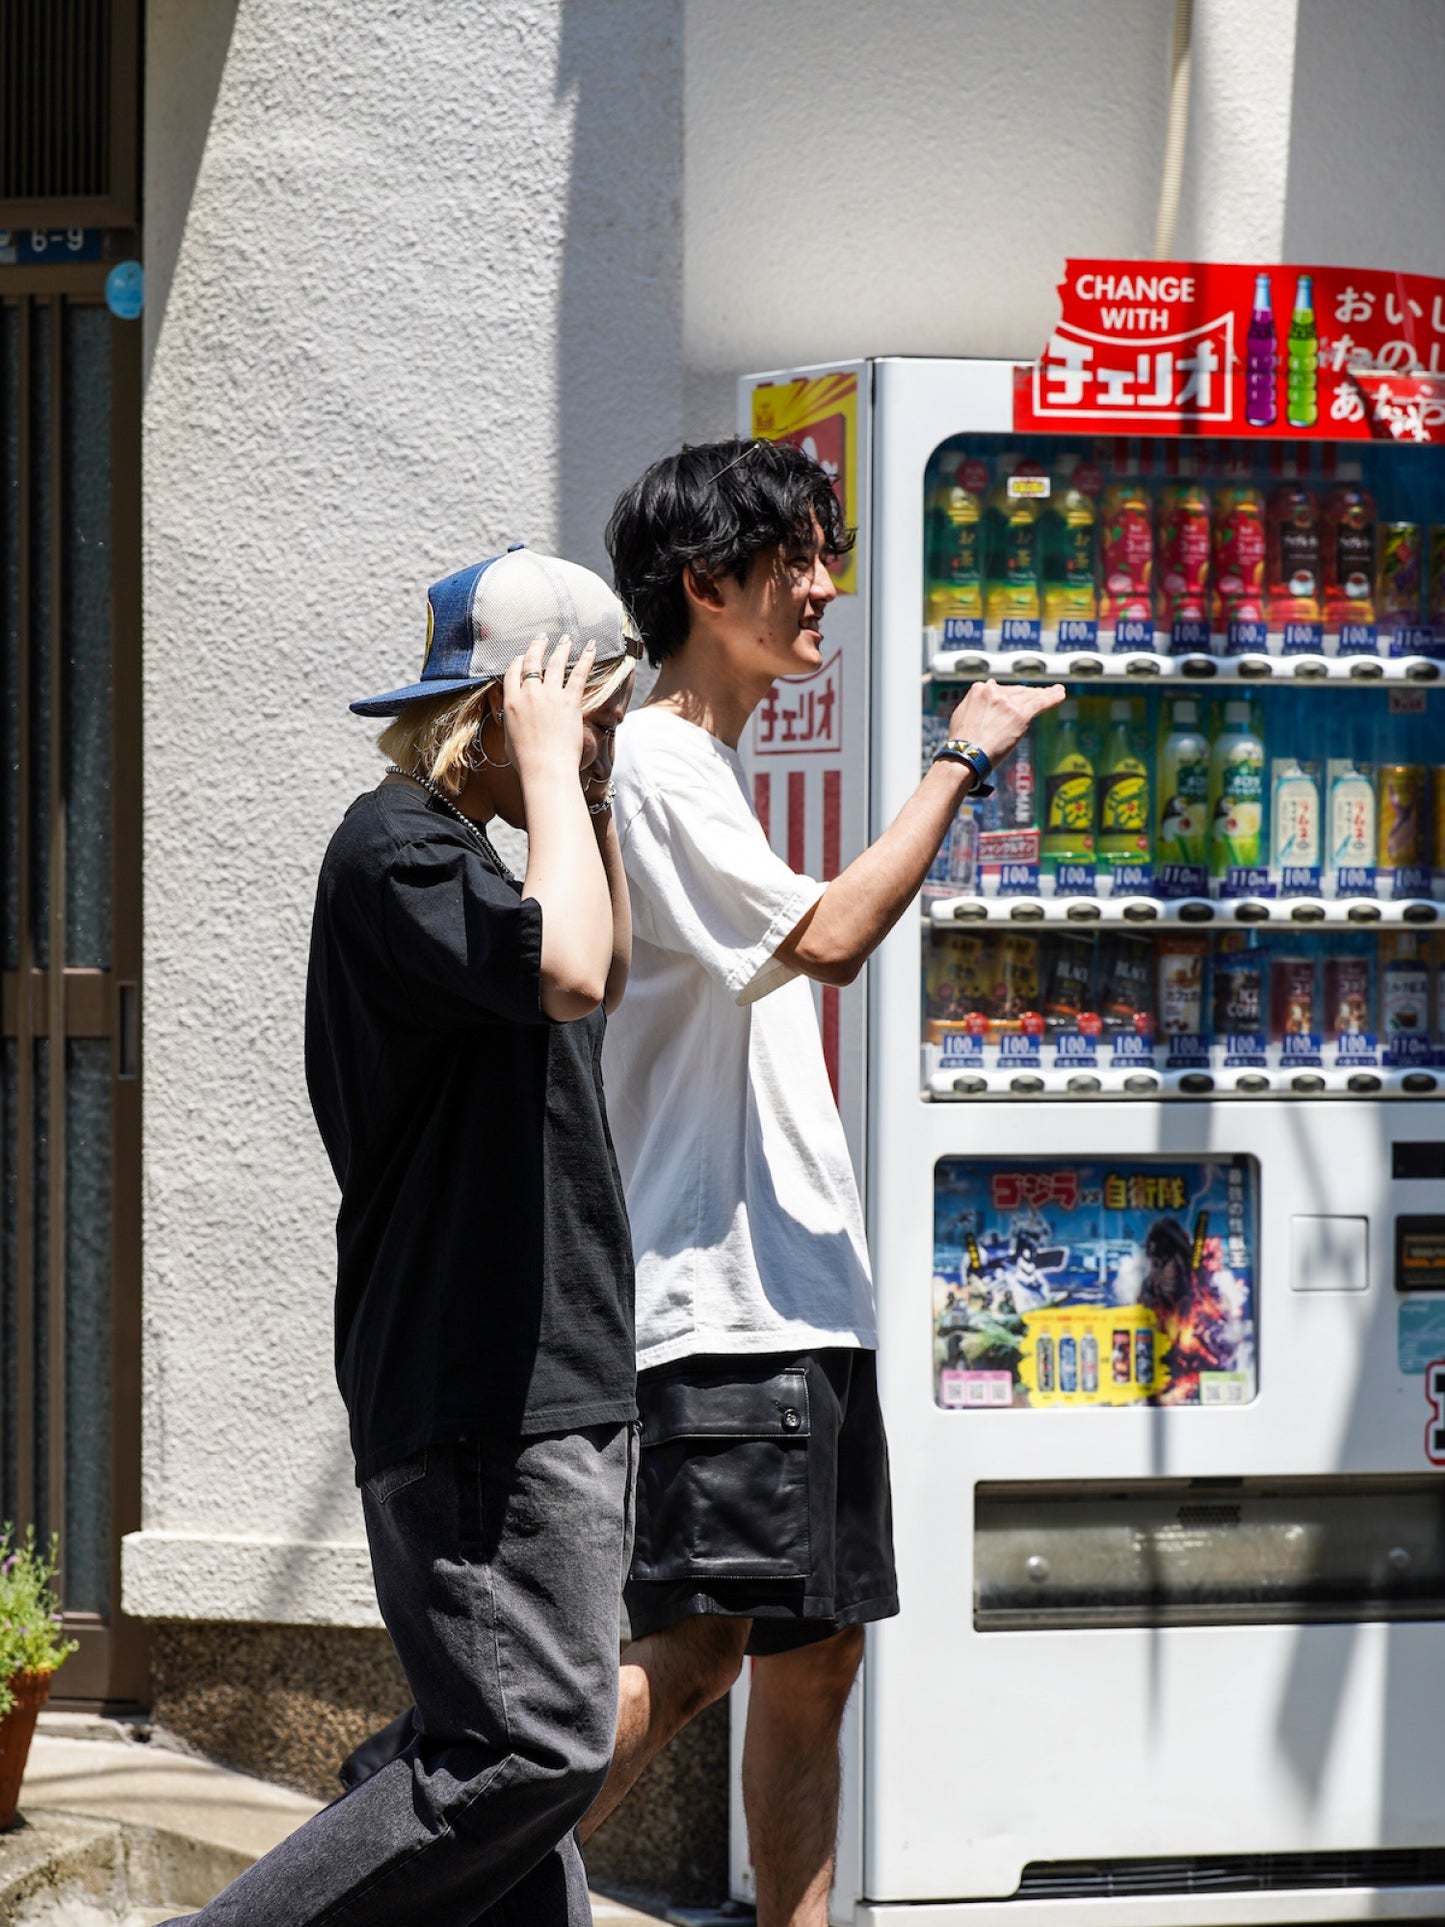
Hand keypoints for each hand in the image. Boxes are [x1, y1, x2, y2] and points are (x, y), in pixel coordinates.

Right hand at [503, 636, 594, 784]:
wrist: (545, 768)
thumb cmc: (526, 761)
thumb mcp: (509, 738)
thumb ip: (510, 721)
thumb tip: (511, 718)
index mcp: (511, 702)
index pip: (512, 673)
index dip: (518, 662)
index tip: (522, 656)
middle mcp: (529, 693)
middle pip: (532, 662)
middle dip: (537, 646)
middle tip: (542, 637)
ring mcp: (550, 695)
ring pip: (556, 663)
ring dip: (561, 648)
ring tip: (566, 638)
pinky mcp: (570, 701)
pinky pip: (579, 674)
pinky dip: (586, 659)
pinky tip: (591, 648)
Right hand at [946, 679, 1065, 767]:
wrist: (965, 755)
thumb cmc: (962, 742)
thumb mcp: (962, 715)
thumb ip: (976, 704)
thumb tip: (984, 697)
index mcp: (979, 690)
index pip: (1001, 689)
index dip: (1012, 696)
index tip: (1018, 699)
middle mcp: (994, 692)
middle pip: (1018, 691)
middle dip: (1031, 694)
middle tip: (1043, 694)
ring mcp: (1008, 702)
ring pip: (1031, 696)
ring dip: (1045, 694)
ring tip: (1056, 692)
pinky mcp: (1020, 714)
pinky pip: (1040, 703)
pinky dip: (1052, 698)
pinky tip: (1060, 695)